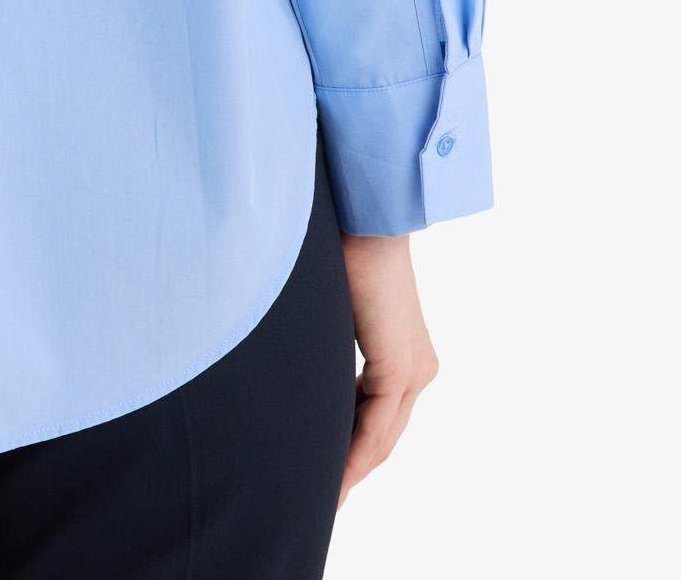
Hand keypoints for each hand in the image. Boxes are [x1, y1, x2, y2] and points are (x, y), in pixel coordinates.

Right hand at [338, 234, 437, 504]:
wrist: (363, 216)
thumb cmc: (339, 247)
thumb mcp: (330, 310)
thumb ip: (324, 343)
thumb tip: (296, 359)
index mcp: (404, 352)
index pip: (377, 416)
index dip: (350, 448)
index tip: (321, 470)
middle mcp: (418, 368)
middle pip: (382, 435)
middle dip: (350, 468)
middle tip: (321, 498)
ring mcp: (414, 371)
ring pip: (381, 438)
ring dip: (351, 470)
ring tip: (323, 498)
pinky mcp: (401, 369)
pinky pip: (376, 428)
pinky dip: (352, 456)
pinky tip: (331, 478)